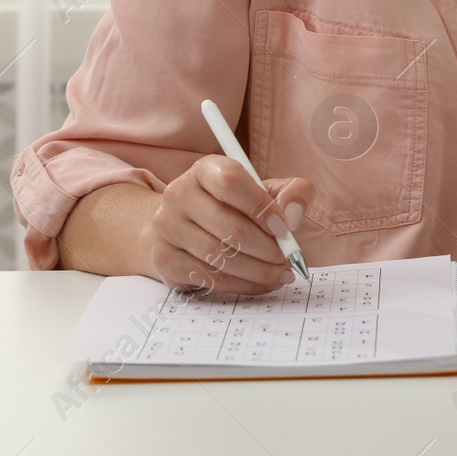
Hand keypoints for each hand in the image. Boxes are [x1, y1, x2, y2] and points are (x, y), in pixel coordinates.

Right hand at [147, 156, 315, 296]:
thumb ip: (292, 193)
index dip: (261, 207)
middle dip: (268, 249)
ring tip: (280, 274)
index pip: (231, 182)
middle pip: (229, 226)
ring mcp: (166, 227)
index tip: (284, 228)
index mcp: (205, 170)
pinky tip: (260, 283)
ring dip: (259, 271)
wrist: (183, 227)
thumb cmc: (235, 207)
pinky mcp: (164, 259)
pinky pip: (209, 278)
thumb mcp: (266, 191)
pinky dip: (243, 285)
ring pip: (220, 257)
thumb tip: (292, 216)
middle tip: (289, 260)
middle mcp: (179, 194)